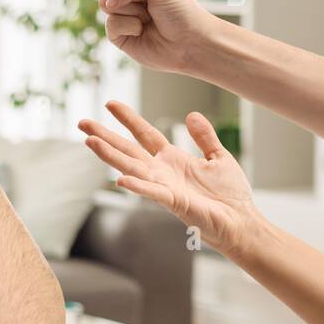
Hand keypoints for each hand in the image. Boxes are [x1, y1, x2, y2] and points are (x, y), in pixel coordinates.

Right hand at [52, 0, 220, 74]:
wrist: (191, 44)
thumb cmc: (182, 10)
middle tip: (147, 1)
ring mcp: (118, 11)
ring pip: (104, 4)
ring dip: (130, 11)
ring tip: (149, 17)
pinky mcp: (116, 33)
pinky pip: (110, 25)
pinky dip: (129, 28)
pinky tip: (143, 32)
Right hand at [78, 100, 259, 255]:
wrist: (241, 220)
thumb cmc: (230, 194)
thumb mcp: (218, 156)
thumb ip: (204, 137)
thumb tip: (192, 114)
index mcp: (171, 159)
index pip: (144, 133)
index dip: (128, 118)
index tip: (110, 104)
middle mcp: (161, 171)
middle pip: (127, 148)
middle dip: (104, 135)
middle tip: (82, 122)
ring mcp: (163, 186)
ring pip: (131, 167)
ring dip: (110, 155)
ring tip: (90, 141)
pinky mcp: (173, 202)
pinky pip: (151, 192)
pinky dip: (136, 186)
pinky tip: (120, 180)